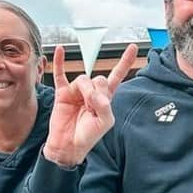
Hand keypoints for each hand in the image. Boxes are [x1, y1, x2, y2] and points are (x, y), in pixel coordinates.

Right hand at [42, 43, 137, 166]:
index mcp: (106, 98)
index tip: (132, 47)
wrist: (68, 145)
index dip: (125, 62)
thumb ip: (104, 106)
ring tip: (81, 103)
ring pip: (83, 78)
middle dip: (97, 90)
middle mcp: (92, 92)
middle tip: (92, 104)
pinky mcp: (63, 93)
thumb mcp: (104, 123)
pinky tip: (61, 50)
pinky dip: (60, 61)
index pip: (117, 76)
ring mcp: (77, 92)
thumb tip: (95, 93)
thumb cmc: (88, 136)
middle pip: (98, 78)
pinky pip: (61, 74)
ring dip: (84, 89)